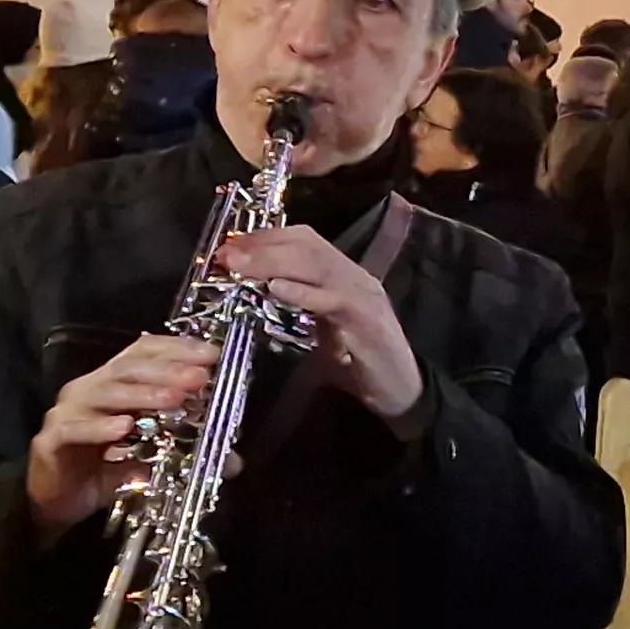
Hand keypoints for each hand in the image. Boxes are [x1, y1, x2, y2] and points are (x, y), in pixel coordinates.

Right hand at [27, 333, 220, 528]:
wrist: (57, 501)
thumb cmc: (104, 470)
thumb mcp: (151, 459)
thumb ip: (186, 454)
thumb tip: (233, 461)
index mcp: (113, 384)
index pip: (142, 353)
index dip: (176, 349)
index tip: (211, 354)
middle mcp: (89, 390)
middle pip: (128, 369)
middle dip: (167, 371)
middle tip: (200, 377)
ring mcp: (67, 413)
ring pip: (104, 394)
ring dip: (142, 395)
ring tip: (174, 399)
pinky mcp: (51, 441)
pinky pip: (74, 429)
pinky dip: (99, 428)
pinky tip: (123, 428)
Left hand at [214, 228, 425, 422]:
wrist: (402, 390)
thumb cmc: (358, 362)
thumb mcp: (322, 327)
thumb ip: (299, 305)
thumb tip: (257, 289)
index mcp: (343, 275)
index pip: (304, 240)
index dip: (265, 238)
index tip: (230, 246)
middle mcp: (355, 277)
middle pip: (308, 246)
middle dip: (263, 247)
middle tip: (226, 255)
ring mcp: (364, 296)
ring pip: (318, 266)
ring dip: (274, 263)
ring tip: (241, 266)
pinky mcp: (368, 321)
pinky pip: (334, 300)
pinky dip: (304, 292)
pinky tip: (277, 288)